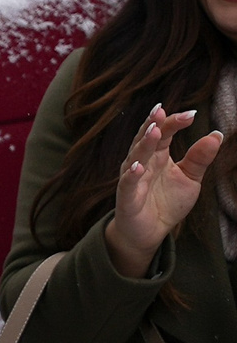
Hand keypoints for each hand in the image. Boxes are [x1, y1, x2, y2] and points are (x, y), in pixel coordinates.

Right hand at [107, 105, 225, 278]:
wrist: (150, 231)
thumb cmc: (167, 202)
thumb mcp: (190, 178)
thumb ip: (200, 158)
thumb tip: (216, 134)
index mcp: (158, 155)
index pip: (164, 133)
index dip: (174, 122)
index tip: (191, 114)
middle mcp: (143, 162)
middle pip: (146, 139)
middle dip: (153, 124)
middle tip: (161, 110)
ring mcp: (132, 178)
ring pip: (135, 156)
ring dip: (144, 143)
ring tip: (153, 131)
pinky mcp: (127, 197)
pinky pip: (127, 183)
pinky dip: (131, 174)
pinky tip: (137, 166)